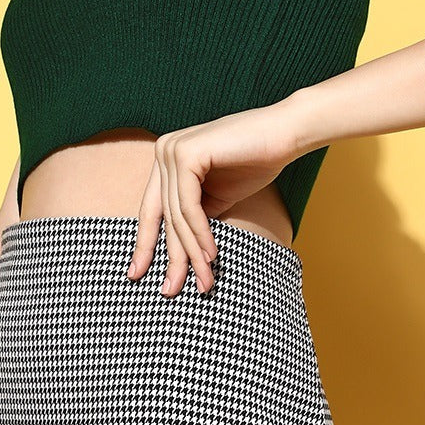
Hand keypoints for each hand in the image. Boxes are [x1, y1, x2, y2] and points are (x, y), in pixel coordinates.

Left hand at [126, 101, 299, 296]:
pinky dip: (200, 235)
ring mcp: (172, 150)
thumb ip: (195, 217)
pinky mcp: (186, 154)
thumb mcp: (217, 197)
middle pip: (161, 215)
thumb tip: (180, 253)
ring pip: (176, 216)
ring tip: (202, 282)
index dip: (146, 244)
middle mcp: (164, 151)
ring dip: (190, 253)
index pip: (152, 209)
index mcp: (167, 159)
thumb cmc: (256, 162)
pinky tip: (210, 257)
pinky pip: (189, 206)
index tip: (138, 275)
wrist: (286, 134)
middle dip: (169, 257)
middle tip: (170, 291)